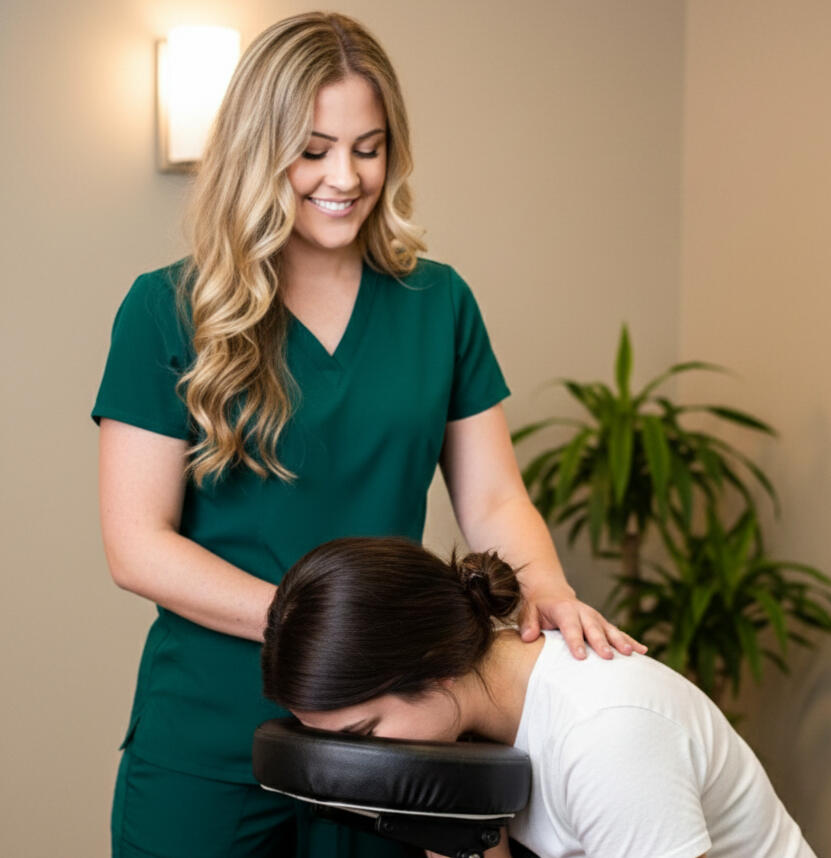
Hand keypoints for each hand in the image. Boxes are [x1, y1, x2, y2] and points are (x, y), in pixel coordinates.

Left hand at [518, 585, 646, 659]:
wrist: (551, 592)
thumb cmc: (538, 606)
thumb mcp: (529, 610)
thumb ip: (529, 623)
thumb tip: (528, 636)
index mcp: (564, 610)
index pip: (570, 626)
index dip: (575, 641)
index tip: (581, 657)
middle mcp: (583, 612)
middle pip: (593, 629)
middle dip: (601, 642)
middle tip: (608, 657)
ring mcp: (595, 618)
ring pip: (609, 630)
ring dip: (620, 641)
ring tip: (630, 654)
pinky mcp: (603, 623)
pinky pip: (618, 632)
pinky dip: (630, 641)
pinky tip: (643, 651)